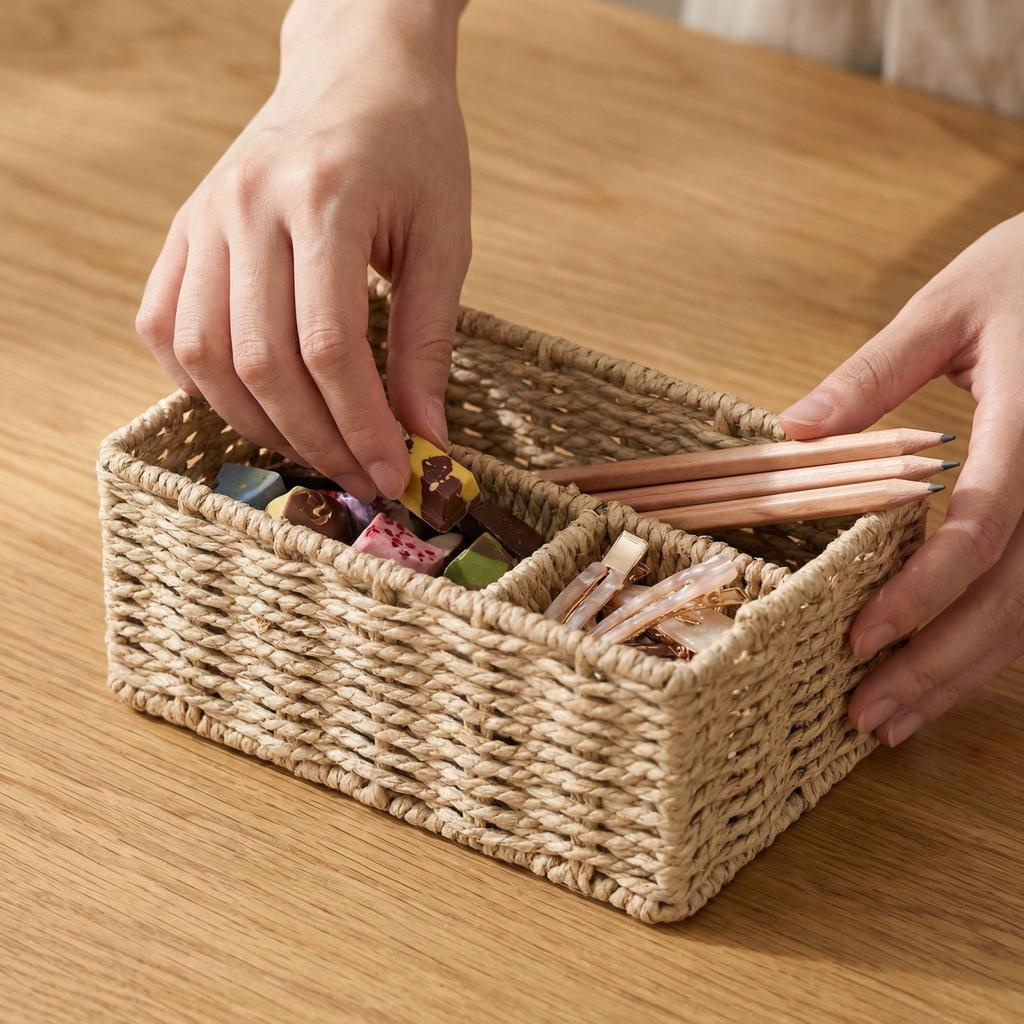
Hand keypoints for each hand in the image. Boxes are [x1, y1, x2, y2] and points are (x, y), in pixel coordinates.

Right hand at [135, 0, 471, 501]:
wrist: (358, 72)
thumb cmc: (415, 151)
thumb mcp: (445, 240)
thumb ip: (429, 343)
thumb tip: (425, 439)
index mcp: (323, 200)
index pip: (330, 348)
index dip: (361, 427)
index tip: (395, 476)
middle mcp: (247, 206)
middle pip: (262, 362)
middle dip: (317, 441)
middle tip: (361, 479)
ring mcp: (205, 216)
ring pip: (204, 353)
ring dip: (258, 424)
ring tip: (315, 453)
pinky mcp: (184, 227)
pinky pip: (164, 324)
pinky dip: (200, 381)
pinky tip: (250, 406)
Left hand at [780, 213, 1023, 745]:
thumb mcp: (949, 306)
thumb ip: (875, 373)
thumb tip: (793, 431)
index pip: (982, 527)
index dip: (921, 593)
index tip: (859, 639)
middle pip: (1010, 595)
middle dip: (936, 664)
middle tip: (865, 716)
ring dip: (963, 672)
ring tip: (895, 721)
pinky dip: (992, 641)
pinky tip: (945, 674)